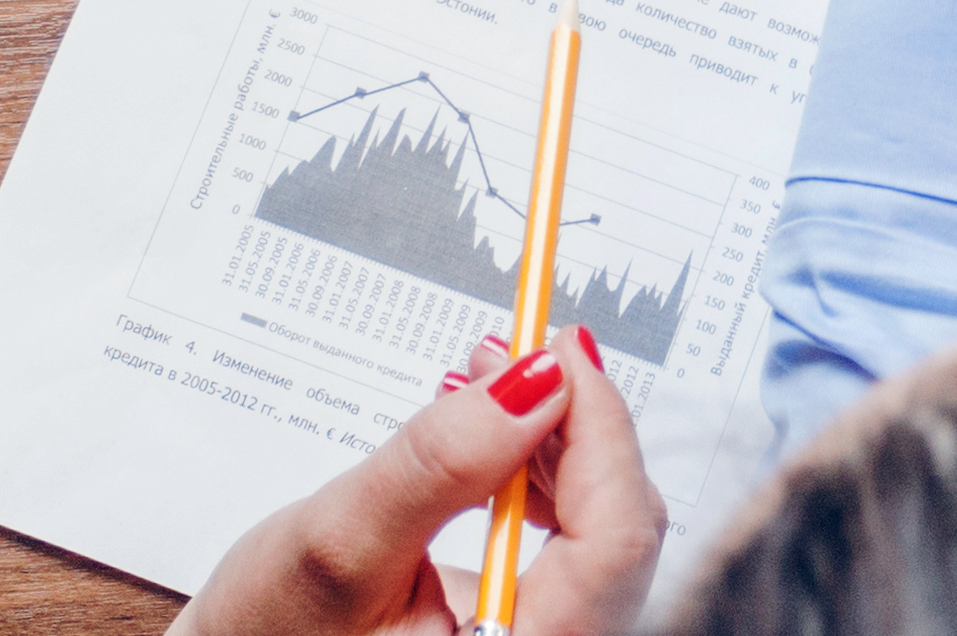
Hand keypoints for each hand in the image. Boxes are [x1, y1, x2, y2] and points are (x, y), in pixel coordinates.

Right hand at [171, 332, 662, 635]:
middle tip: (520, 348)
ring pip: (599, 530)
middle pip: (618, 531)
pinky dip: (538, 477)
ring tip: (494, 382)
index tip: (559, 349)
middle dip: (574, 424)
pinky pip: (570, 546)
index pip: (616, 542)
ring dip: (555, 442)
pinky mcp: (526, 625)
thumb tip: (536, 380)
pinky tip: (496, 439)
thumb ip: (440, 464)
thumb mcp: (337, 542)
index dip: (601, 429)